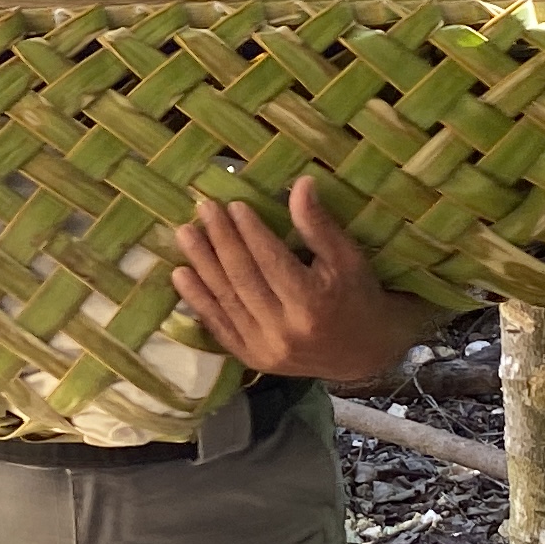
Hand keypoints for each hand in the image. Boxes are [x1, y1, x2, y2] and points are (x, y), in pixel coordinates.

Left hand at [170, 176, 428, 382]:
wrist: (363, 353)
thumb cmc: (358, 296)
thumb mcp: (348, 258)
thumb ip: (320, 225)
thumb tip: (300, 184)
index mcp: (313, 303)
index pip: (271, 261)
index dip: (251, 232)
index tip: (234, 205)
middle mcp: (285, 330)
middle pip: (243, 278)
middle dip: (221, 240)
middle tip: (204, 208)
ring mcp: (265, 349)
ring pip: (226, 300)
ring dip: (202, 265)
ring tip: (185, 233)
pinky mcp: (252, 359)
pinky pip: (219, 327)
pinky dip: (198, 300)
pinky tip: (181, 275)